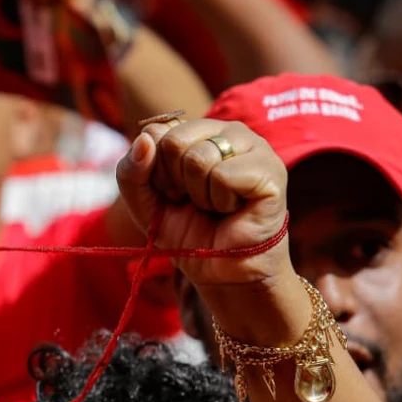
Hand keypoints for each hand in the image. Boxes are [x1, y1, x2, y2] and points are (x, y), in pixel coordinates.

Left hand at [115, 117, 290, 292]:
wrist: (220, 271)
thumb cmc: (187, 230)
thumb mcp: (144, 201)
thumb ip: (131, 170)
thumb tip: (145, 137)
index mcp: (199, 130)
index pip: (156, 132)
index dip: (155, 171)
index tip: (172, 192)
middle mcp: (228, 131)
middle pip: (174, 141)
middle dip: (175, 182)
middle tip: (194, 202)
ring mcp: (254, 147)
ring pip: (198, 158)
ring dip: (199, 196)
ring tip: (215, 206)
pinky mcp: (270, 170)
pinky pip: (222, 175)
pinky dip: (218, 201)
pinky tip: (232, 209)